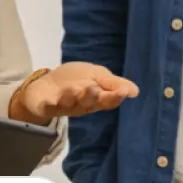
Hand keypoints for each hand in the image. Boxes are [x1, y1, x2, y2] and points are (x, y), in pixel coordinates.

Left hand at [9, 62, 138, 123]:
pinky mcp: (49, 106)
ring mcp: (66, 105)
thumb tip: (135, 91)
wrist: (47, 84)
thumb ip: (113, 83)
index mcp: (97, 97)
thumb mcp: (96, 76)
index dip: (115, 97)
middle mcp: (83, 104)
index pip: (109, 100)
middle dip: (93, 96)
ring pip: (72, 104)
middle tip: (94, 89)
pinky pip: (51, 107)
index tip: (121, 92)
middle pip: (91, 103)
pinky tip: (53, 100)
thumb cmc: (75, 79)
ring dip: (74, 97)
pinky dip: (52, 104)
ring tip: (76, 88)